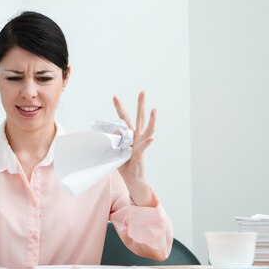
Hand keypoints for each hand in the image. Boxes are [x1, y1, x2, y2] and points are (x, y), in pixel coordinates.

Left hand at [113, 91, 155, 205]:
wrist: (132, 178)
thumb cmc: (124, 164)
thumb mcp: (114, 150)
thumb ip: (113, 140)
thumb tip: (114, 130)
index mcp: (129, 135)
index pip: (123, 119)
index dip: (119, 108)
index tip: (115, 96)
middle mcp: (137, 137)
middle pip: (139, 118)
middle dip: (140, 104)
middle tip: (143, 91)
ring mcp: (140, 145)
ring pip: (147, 129)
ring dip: (151, 120)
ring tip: (154, 109)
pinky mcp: (140, 154)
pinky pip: (144, 147)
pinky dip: (147, 142)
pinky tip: (151, 137)